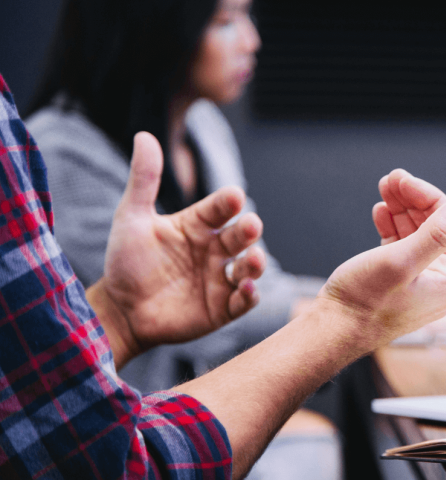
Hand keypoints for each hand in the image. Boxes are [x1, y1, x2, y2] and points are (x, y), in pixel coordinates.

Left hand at [88, 132, 265, 366]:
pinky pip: (244, 301)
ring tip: (254, 260)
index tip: (233, 196)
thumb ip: (143, 180)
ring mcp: (220, 279)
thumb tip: (144, 135)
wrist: (119, 310)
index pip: (219, 208)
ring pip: (249, 267)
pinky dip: (250, 295)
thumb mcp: (131, 218)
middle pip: (240, 236)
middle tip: (251, 225)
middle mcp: (214, 250)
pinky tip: (246, 289)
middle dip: (249, 230)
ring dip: (256, 263)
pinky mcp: (222, 308)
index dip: (227, 202)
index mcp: (198, 225)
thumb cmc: (126, 262)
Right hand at [317, 169, 445, 349]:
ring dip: (402, 209)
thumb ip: (436, 234)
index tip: (402, 179)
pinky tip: (381, 213)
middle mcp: (441, 282)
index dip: (428, 196)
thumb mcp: (400, 261)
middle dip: (413, 200)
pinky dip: (393, 227)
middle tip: (391, 179)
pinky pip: (403, 246)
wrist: (333, 331)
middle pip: (436, 227)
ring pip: (418, 234)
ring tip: (384, 189)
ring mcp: (420, 282)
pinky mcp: (400, 282)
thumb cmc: (363, 303)